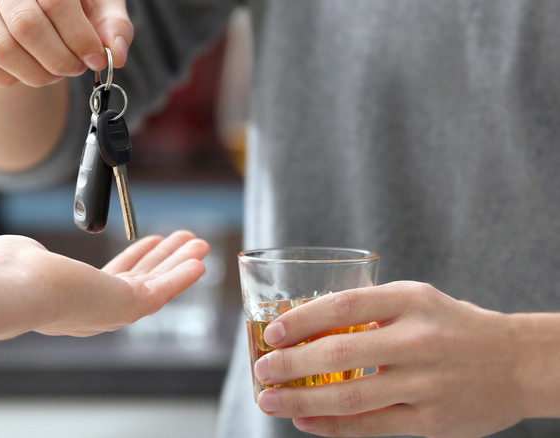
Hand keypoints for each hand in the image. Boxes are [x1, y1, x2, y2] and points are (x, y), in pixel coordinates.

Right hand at [0, 0, 132, 87]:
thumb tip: (117, 54)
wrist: (22, 12)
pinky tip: (24, 72)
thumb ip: (113, 27)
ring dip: (36, 74)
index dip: (80, 37)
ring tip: (53, 73)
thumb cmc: (68, 8)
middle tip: (74, 69)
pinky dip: (9, 80)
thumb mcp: (97, 9)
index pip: (55, 1)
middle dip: (59, 59)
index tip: (96, 59)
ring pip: (2, 49)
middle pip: (26, 26)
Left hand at [0, 230, 208, 336]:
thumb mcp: (21, 255)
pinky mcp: (125, 307)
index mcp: (73, 301)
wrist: (12, 288)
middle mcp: (95, 311)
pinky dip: (182, 276)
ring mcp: (111, 312)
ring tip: (198, 244)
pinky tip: (198, 261)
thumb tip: (26, 252)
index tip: (153, 242)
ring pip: (155, 286)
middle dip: (165, 261)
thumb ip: (31, 254)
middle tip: (184, 242)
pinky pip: (162, 291)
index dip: (138, 259)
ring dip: (179, 264)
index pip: (114, 279)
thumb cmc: (6, 275)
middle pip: (140, 282)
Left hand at [252, 281, 522, 436]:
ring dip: (301, 400)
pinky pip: (371, 426)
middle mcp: (419, 339)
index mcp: (410, 301)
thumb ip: (368, 310)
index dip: (301, 320)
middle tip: (261, 370)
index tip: (271, 333)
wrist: (516, 363)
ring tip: (269, 400)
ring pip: (350, 396)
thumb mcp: (415, 300)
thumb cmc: (451, 326)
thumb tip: (304, 327)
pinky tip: (304, 421)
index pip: (343, 306)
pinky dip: (331, 426)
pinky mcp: (431, 420)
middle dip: (290, 365)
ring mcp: (427, 383)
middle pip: (340, 354)